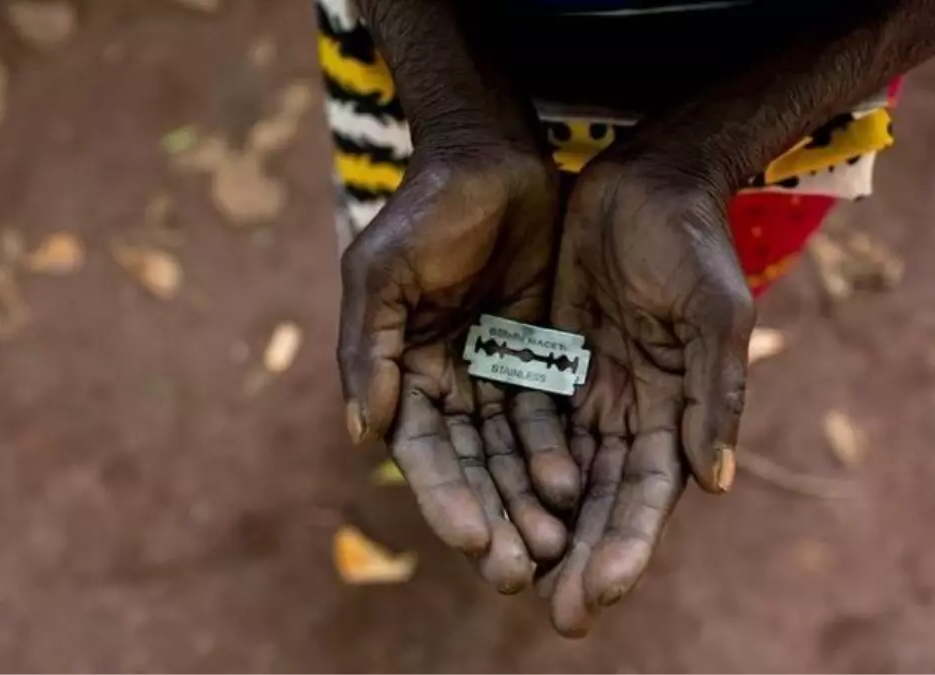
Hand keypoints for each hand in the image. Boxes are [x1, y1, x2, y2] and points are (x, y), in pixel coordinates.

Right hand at [339, 146, 579, 592]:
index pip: (423, 451)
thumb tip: (360, 435)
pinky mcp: (540, 358)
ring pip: (511, 452)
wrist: (492, 157)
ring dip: (526, 500)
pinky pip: (549, 416)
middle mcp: (446, 382)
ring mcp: (494, 373)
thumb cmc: (426, 209)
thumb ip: (367, 349)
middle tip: (517, 572)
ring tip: (553, 547)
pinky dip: (557, 454)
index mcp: (401, 370)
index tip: (471, 541)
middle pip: (469, 466)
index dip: (445, 497)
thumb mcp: (382, 271)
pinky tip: (575, 489)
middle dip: (491, 518)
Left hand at [543, 161, 754, 635]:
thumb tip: (716, 484)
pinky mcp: (550, 361)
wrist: (647, 180)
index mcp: (677, 409)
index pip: (648, 493)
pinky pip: (525, 423)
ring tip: (513, 578)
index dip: (627, 545)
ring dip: (541, 526)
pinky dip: (511, 466)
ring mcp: (589, 389)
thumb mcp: (714, 312)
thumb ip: (717, 394)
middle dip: (582, 556)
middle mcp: (632, 411)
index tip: (600, 593)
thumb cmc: (693, 243)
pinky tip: (489, 505)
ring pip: (559, 472)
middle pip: (602, 500)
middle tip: (558, 616)